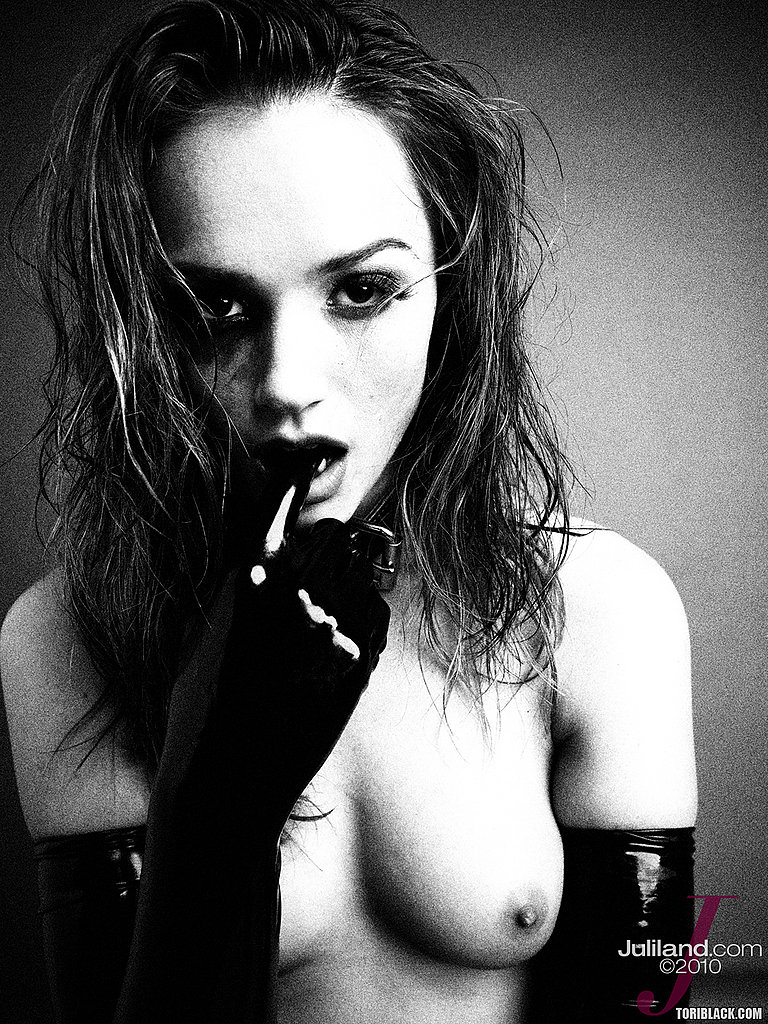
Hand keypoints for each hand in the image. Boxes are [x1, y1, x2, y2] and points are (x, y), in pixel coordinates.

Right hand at [160, 468, 390, 839]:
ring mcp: (333, 629)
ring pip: (366, 570)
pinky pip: (377, 612)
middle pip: (337, 532)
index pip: (281, 505)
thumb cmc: (200, 716)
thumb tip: (272, 562)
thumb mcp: (207, 639)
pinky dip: (366, 612)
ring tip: (327, 607)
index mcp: (246, 581)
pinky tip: (340, 635)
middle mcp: (295, 595)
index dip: (296, 475)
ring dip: (352, 575)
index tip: (309, 456)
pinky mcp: (359, 663)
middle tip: (320, 561)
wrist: (228, 790)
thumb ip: (245, 591)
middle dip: (330, 540)